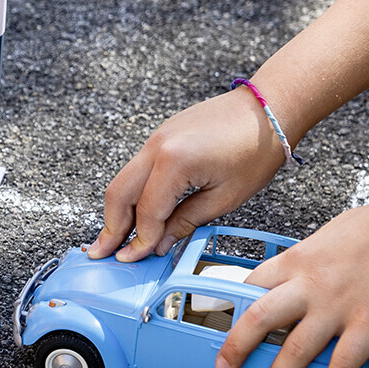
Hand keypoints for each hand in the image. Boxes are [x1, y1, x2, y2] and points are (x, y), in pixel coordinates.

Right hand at [88, 90, 289, 261]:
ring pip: (122, 180)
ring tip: (115, 237)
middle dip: (110, 227)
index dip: (139, 241)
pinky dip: (131, 192)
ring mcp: (155, 138)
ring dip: (117, 210)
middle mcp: (156, 147)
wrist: (268, 107)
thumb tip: (160, 243)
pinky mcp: (161, 136)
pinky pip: (137, 168)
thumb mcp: (225, 197)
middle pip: (119, 194)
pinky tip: (136, 211)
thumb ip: (186, 221)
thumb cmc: (256, 148)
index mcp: (173, 163)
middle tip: (101, 253)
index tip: (133, 260)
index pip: (147, 213)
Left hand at [216, 194, 368, 367]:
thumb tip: (303, 269)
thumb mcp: (331, 233)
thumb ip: (312, 257)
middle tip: (225, 365)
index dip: (233, 308)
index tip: (225, 323)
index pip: (250, 286)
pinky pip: (343, 363)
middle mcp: (310, 285)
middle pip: (257, 320)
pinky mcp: (368, 325)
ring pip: (294, 349)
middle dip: (235, 347)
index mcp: (298, 260)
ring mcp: (337, 307)